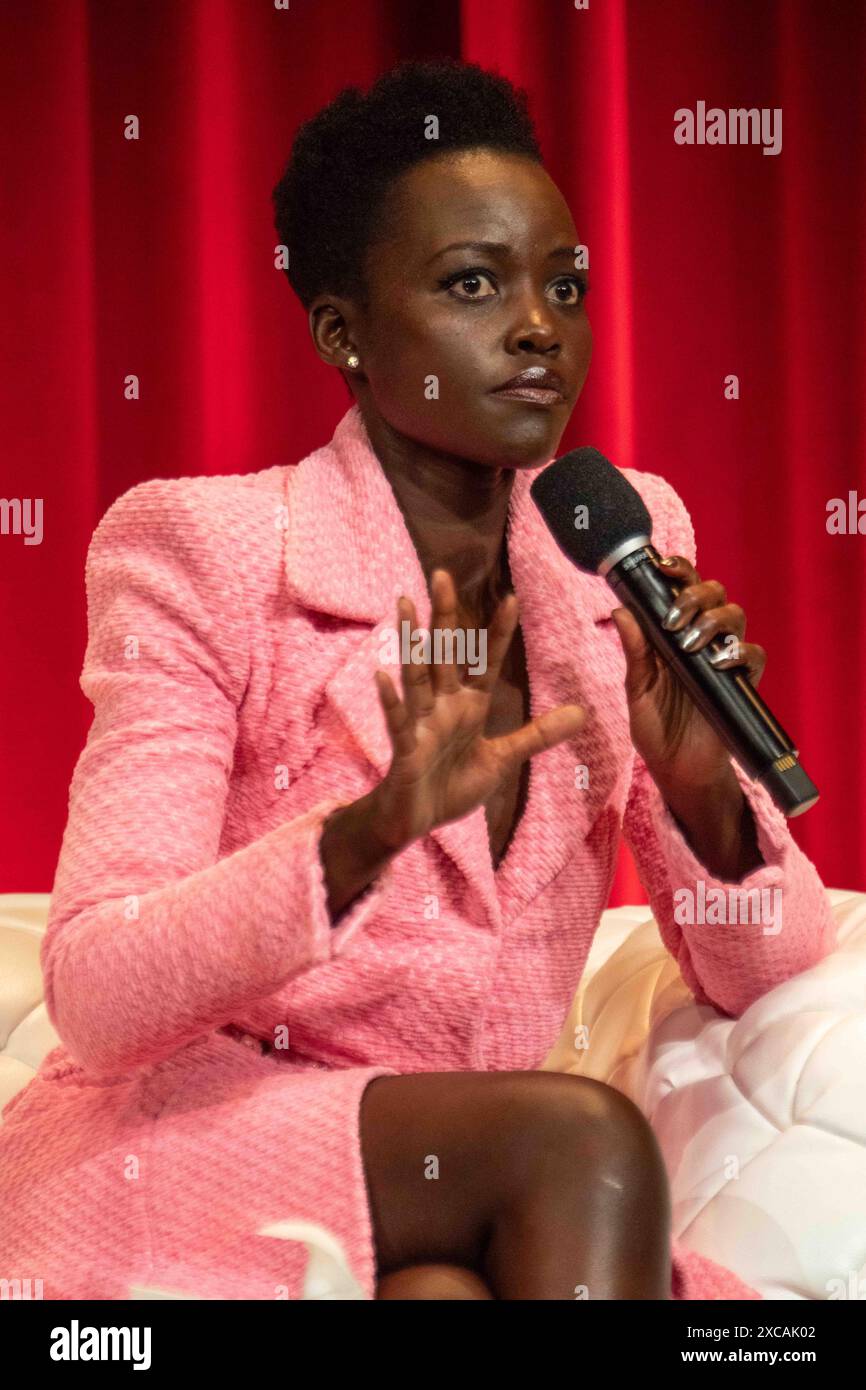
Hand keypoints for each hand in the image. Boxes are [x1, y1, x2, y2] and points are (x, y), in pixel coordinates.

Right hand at [370, 569, 585, 850]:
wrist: (416, 820)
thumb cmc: (451, 786)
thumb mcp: (502, 759)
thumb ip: (537, 735)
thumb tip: (582, 713)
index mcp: (468, 706)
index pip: (485, 662)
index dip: (497, 633)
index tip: (511, 599)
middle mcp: (444, 705)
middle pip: (446, 654)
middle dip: (445, 616)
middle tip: (442, 574)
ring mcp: (422, 722)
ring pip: (417, 675)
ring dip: (411, 641)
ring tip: (405, 605)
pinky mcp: (405, 747)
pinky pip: (398, 720)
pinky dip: (391, 700)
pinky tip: (383, 675)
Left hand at [610, 554, 766, 789]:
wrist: (677, 770)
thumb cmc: (656, 728)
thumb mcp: (638, 689)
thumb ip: (635, 652)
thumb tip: (621, 610)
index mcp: (674, 635)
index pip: (682, 589)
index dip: (678, 570)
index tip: (661, 566)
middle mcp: (702, 639)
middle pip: (714, 593)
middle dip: (695, 594)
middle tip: (674, 619)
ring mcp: (724, 659)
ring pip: (736, 615)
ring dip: (713, 620)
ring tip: (691, 644)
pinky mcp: (742, 683)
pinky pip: (755, 654)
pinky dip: (740, 652)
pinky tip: (720, 662)